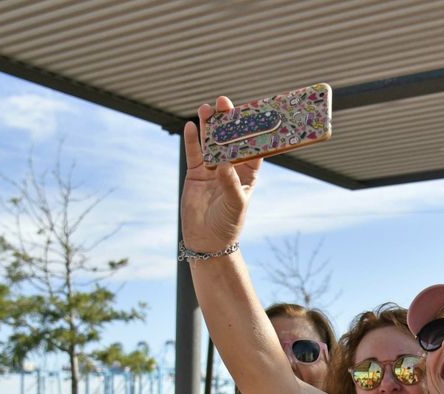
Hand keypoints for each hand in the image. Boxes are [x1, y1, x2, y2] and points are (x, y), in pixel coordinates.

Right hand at [181, 98, 261, 253]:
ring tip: (206, 109)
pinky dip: (192, 141)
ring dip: (209, 126)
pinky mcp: (196, 174)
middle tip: (224, 103)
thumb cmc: (228, 223)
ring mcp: (212, 169)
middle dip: (227, 121)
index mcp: (247, 173)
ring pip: (210, 142)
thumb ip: (230, 184)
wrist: (207, 240)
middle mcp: (230, 167)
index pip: (251, 147)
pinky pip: (194, 154)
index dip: (251, 129)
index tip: (250, 112)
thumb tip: (224, 164)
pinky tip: (191, 126)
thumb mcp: (235, 204)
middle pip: (229, 139)